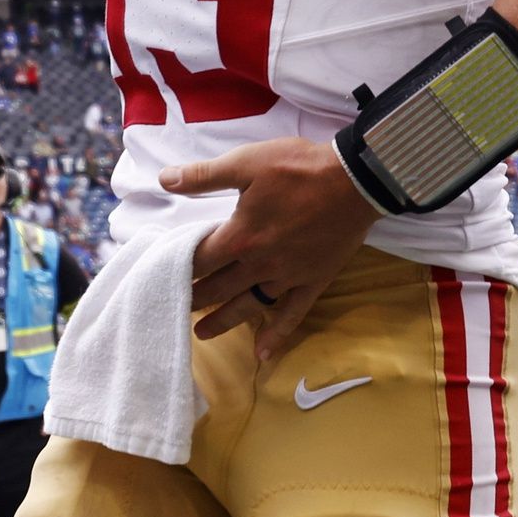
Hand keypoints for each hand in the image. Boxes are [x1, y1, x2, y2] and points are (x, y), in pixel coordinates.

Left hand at [169, 136, 381, 361]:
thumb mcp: (246, 162)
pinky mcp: (313, 282)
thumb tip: (164, 179)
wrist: (354, 180)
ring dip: (223, 321)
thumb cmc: (299, 169)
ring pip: (248, 306)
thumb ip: (204, 176)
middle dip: (194, 298)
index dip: (179, 268)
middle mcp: (260, 265)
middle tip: (173, 306)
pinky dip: (276, 335)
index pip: (200, 260)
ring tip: (201, 333)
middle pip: (218, 288)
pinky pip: (292, 315)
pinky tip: (263, 354)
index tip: (162, 276)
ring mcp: (287, 277)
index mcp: (240, 237)